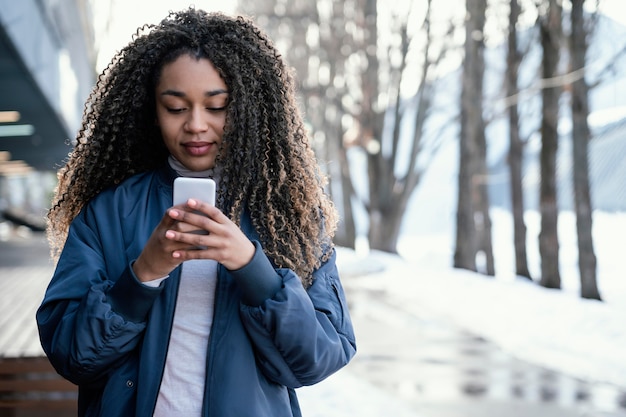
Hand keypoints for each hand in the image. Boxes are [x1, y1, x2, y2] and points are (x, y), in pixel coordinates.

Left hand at [133, 199, 254, 281]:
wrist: (246, 257)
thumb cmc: (232, 238)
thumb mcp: (228, 226)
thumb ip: (215, 220)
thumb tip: (195, 209)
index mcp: (227, 222)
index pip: (213, 211)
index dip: (201, 205)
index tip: (188, 200)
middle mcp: (225, 232)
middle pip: (203, 223)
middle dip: (186, 217)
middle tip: (171, 213)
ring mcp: (222, 244)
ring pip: (199, 239)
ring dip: (182, 237)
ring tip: (168, 234)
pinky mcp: (218, 256)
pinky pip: (199, 255)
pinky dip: (186, 254)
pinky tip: (175, 254)